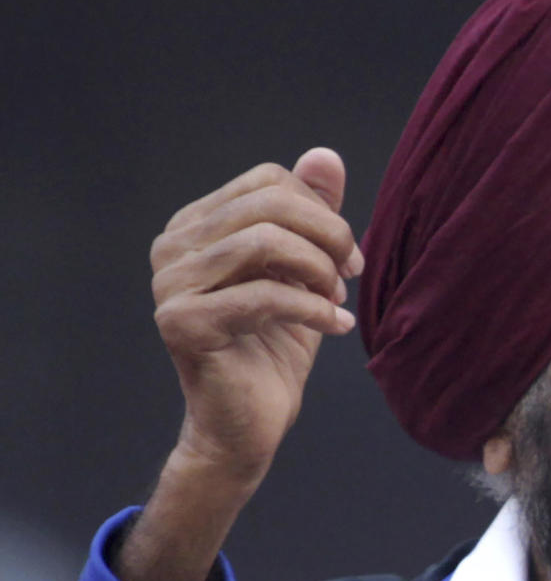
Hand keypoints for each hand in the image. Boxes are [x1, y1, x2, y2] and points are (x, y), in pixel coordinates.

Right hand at [150, 148, 361, 493]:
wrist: (248, 424)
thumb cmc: (275, 346)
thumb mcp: (305, 271)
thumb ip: (312, 214)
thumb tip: (325, 156)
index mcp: (196, 225)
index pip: (268, 181)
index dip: (321, 211)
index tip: (350, 257)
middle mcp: (173, 247)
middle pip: (268, 205)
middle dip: (327, 235)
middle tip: (350, 274)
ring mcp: (170, 285)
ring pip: (264, 242)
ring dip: (318, 271)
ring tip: (337, 300)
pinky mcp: (182, 324)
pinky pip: (263, 295)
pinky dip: (313, 308)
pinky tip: (335, 326)